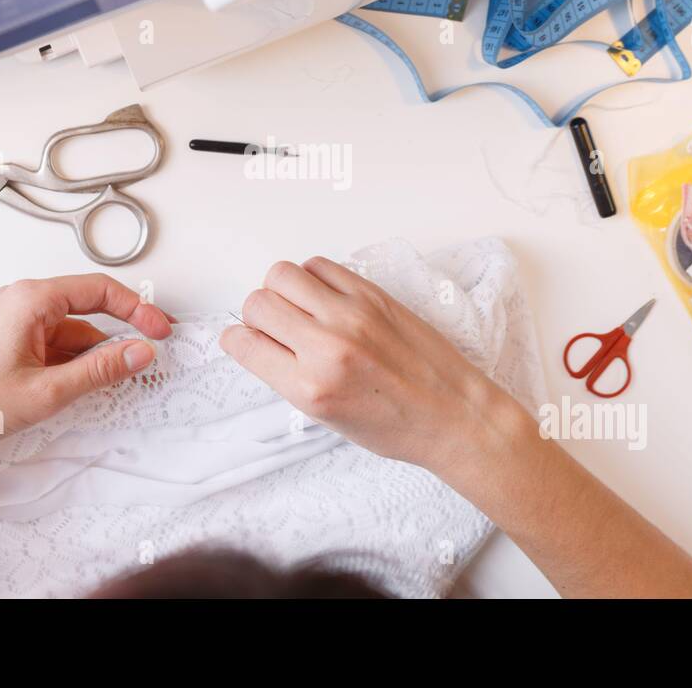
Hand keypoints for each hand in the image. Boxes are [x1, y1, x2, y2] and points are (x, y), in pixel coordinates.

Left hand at [0, 275, 172, 468]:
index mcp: (30, 299)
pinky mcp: (7, 343)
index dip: (137, 309)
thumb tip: (141, 352)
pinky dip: (74, 361)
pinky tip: (86, 383)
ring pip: (72, 330)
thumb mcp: (49, 390)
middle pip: (87, 306)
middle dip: (120, 330)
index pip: (99, 290)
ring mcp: (12, 322)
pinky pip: (54, 344)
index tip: (160, 330)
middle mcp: (21, 302)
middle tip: (150, 350)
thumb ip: (101, 369)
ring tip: (116, 378)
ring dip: (96, 351)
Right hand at [219, 257, 515, 474]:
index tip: (246, 340)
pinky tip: (324, 297)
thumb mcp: (327, 418)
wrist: (454, 416)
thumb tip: (260, 340)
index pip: (245, 344)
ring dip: (280, 289)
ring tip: (299, 308)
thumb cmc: (396, 426)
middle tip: (275, 326)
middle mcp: (326, 348)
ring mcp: (351, 316)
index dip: (237, 340)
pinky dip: (312, 277)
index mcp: (309, 388)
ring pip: (282, 274)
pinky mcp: (372, 295)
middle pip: (258, 303)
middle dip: (257, 314)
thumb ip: (289, 376)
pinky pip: (320, 265)